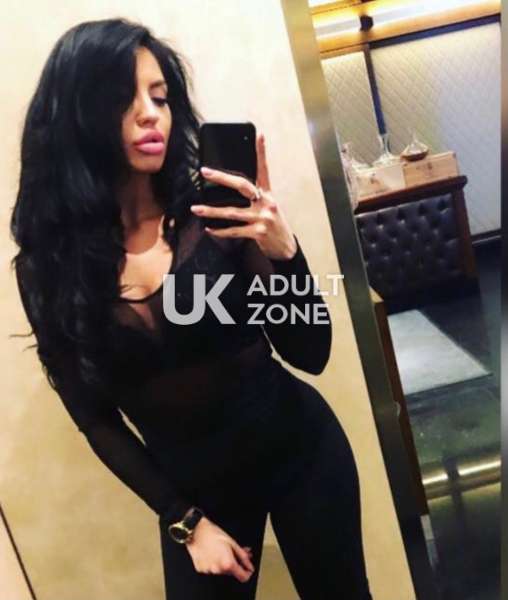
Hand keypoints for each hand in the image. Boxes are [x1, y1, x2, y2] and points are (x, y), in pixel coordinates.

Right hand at [185, 516, 255, 582]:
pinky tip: (211, 553)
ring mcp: (208, 571)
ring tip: (220, 550)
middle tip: (233, 552)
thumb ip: (242, 556)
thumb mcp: (232, 542)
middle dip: (234, 563)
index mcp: (228, 564)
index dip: (248, 572)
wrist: (196, 531)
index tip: (248, 568)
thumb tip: (249, 564)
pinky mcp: (201, 569)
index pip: (243, 577)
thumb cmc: (213, 534)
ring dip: (223, 562)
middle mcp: (218, 570)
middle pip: (231, 572)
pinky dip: (214, 563)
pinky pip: (211, 569)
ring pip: (221, 570)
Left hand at [190, 132, 297, 260]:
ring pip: (232, 212)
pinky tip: (210, 229)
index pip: (264, 169)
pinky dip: (220, 231)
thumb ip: (255, 198)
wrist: (286, 248)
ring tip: (196, 209)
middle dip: (222, 178)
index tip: (259, 135)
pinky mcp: (257, 232)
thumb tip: (233, 188)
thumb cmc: (274, 225)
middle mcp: (266, 203)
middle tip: (205, 172)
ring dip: (211, 211)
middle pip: (242, 186)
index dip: (261, 152)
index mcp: (268, 194)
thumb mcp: (269, 207)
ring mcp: (262, 218)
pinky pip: (234, 231)